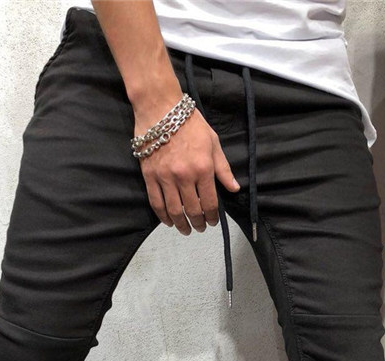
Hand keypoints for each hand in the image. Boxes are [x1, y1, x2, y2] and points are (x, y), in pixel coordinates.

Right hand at [134, 103, 239, 234]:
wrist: (160, 108)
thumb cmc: (190, 123)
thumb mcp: (213, 142)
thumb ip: (223, 168)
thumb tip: (234, 188)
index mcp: (203, 168)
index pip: (210, 202)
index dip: (212, 217)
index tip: (212, 222)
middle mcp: (185, 176)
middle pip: (192, 210)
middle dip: (198, 223)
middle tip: (200, 228)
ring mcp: (165, 178)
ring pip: (174, 210)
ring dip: (181, 224)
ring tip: (185, 229)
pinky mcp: (150, 177)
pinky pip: (156, 203)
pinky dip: (163, 216)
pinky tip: (168, 222)